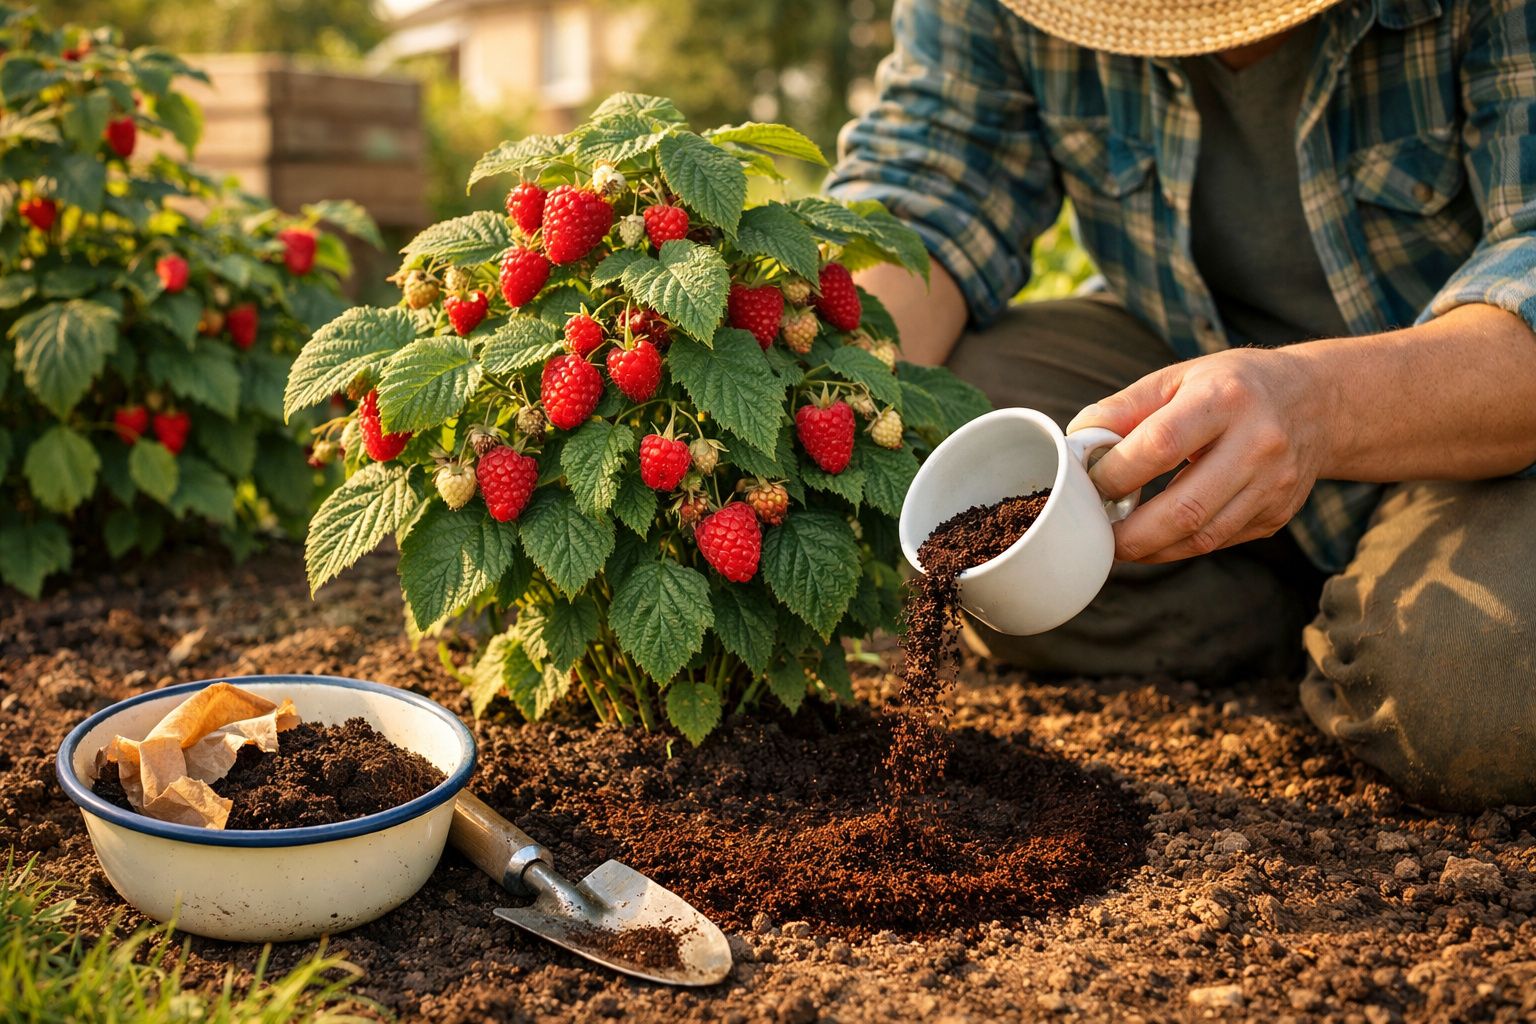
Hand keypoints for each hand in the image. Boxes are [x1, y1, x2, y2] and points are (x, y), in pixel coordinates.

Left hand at [1066, 346, 1337, 562]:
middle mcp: (1258, 444)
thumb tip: (1077, 442)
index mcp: (1226, 399)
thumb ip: (1124, 408)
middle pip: (1185, 509)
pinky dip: (1176, 547)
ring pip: (1201, 537)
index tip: (1090, 484)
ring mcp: (1274, 486)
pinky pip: (1216, 542)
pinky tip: (1154, 538)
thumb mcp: (1179, 377)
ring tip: (1118, 541)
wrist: (1316, 403)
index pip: (1161, 445)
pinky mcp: (1277, 515)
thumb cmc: (1233, 386)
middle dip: (1129, 533)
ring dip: (1149, 549)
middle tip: (1096, 534)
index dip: (1116, 473)